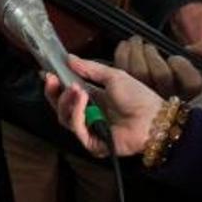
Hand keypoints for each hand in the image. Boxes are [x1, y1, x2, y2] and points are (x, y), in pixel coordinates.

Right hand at [43, 56, 162, 158]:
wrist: (154, 118)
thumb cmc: (138, 96)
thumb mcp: (113, 76)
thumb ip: (89, 68)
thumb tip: (69, 58)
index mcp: (93, 99)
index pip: (66, 93)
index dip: (55, 85)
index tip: (47, 73)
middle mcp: (88, 115)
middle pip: (60, 107)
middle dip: (53, 93)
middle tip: (51, 79)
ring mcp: (90, 129)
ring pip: (65, 118)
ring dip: (66, 101)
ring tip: (75, 88)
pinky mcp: (93, 143)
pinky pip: (77, 129)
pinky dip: (76, 113)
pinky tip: (82, 99)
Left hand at [114, 36, 201, 98]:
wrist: (147, 69)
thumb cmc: (170, 63)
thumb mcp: (187, 57)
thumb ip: (201, 52)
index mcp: (186, 89)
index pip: (192, 83)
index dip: (183, 68)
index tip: (175, 56)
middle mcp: (168, 95)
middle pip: (162, 76)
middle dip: (153, 54)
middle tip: (148, 44)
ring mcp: (145, 95)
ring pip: (140, 73)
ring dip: (136, 51)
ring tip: (135, 41)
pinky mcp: (125, 89)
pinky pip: (123, 70)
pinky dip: (122, 54)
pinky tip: (125, 45)